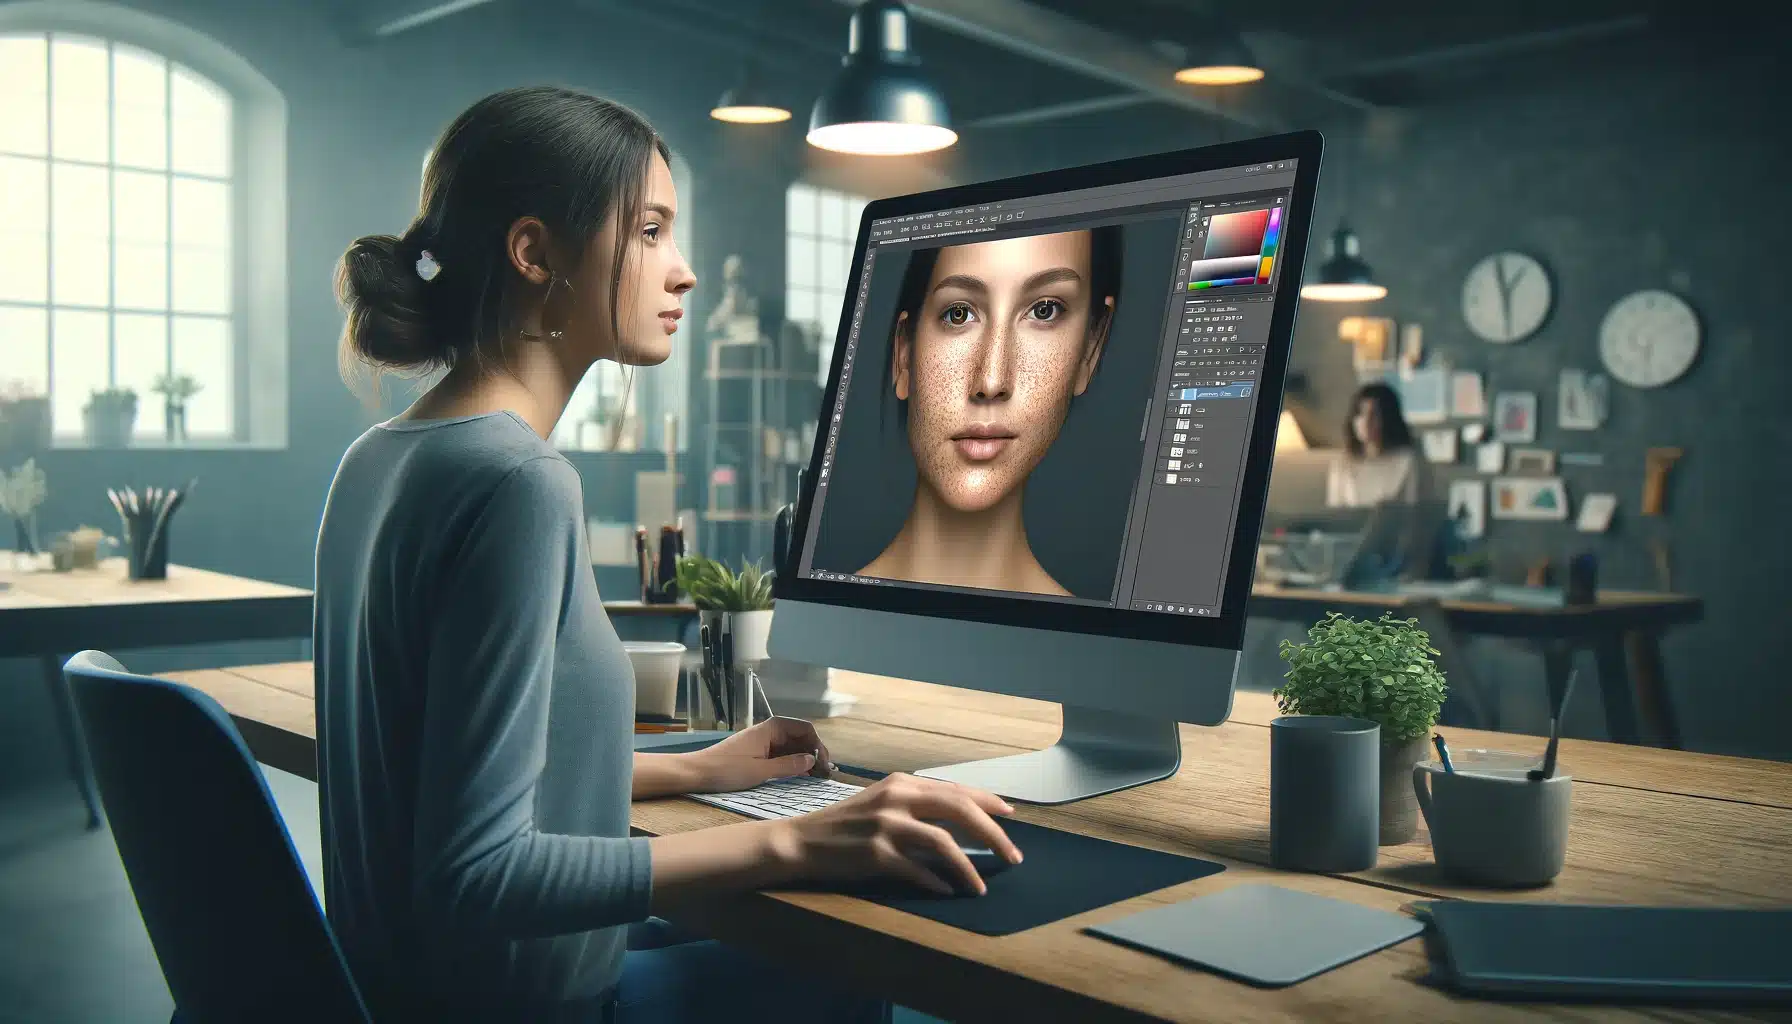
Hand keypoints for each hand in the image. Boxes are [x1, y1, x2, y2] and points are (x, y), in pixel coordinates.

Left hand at [686, 717, 832, 792]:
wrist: (696, 773)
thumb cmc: (726, 770)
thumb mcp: (760, 771)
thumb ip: (788, 766)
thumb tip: (812, 760)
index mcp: (770, 729)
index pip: (804, 729)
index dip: (818, 745)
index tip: (824, 765)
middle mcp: (768, 732)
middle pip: (800, 737)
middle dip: (814, 753)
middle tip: (824, 774)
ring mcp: (763, 743)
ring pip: (792, 747)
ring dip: (805, 760)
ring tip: (815, 777)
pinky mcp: (757, 753)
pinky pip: (781, 755)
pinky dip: (792, 764)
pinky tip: (799, 776)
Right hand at [776, 773, 1022, 896]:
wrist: (801, 842)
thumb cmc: (844, 825)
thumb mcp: (882, 802)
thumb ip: (916, 805)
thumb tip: (962, 820)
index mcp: (901, 783)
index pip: (956, 790)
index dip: (988, 802)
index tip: (1011, 816)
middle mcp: (897, 798)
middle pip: (959, 809)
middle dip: (992, 833)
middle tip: (1013, 856)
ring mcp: (886, 826)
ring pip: (943, 842)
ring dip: (968, 867)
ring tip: (981, 887)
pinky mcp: (876, 854)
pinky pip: (917, 870)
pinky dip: (936, 882)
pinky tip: (948, 892)